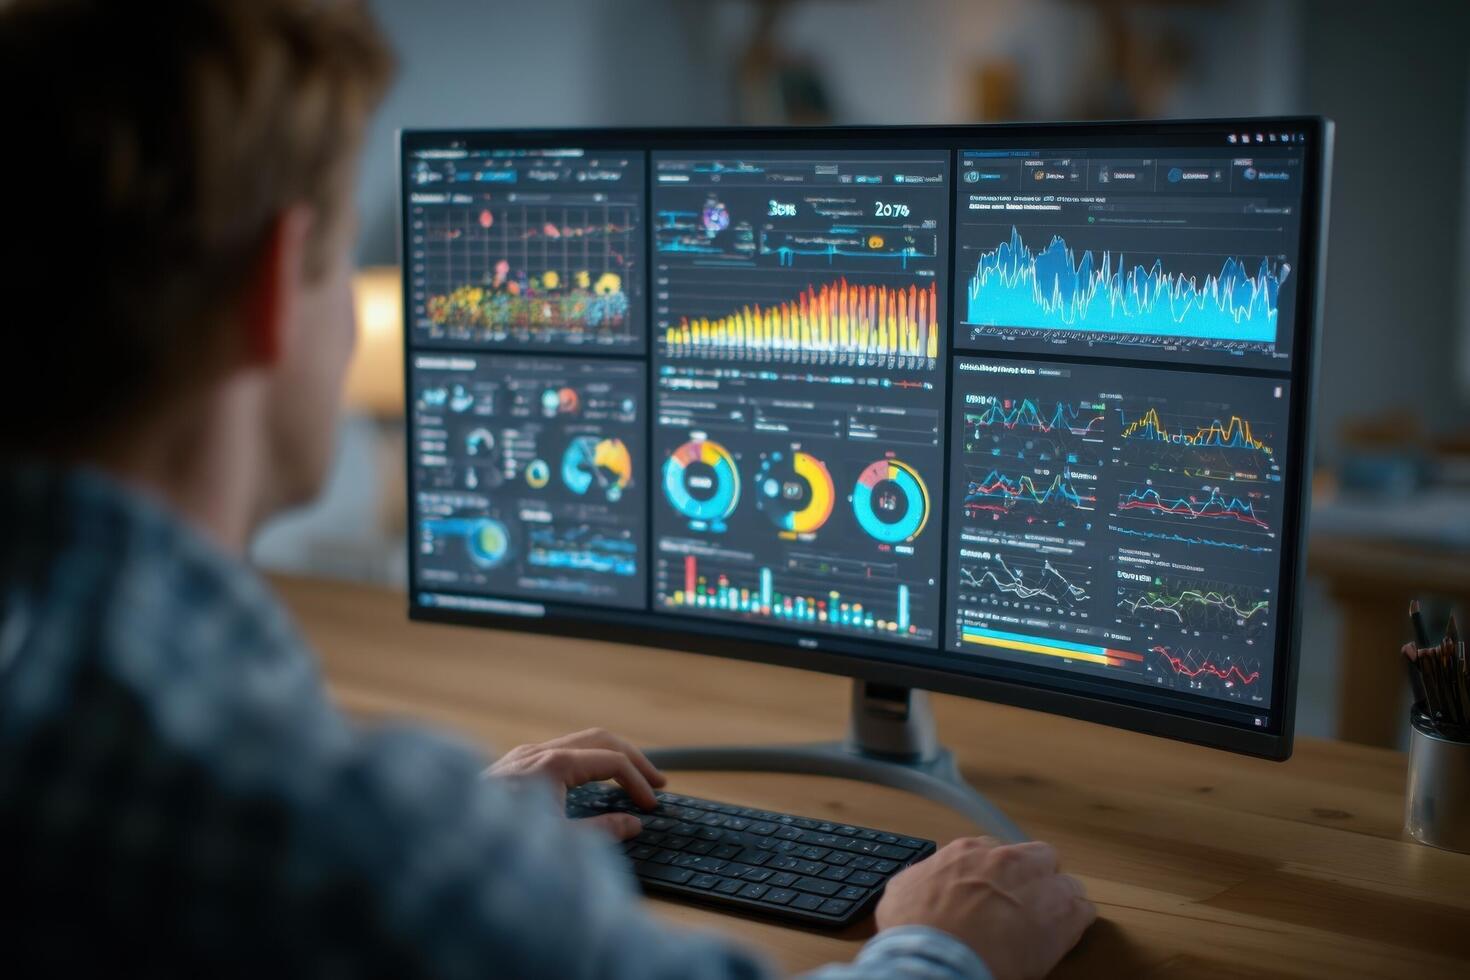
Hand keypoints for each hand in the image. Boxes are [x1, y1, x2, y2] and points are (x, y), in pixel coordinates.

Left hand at [486, 728, 665, 840]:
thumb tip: (632, 824)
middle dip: (634, 758)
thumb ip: (600, 833)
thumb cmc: (493, 845)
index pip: (613, 762)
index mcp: (553, 765)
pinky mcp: (512, 765)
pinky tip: (590, 781)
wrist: (439, 838)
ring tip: (632, 777)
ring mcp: (523, 755)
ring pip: (579, 741)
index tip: (651, 807)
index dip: (639, 783)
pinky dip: (586, 760)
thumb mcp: (556, 844)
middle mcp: (538, 752)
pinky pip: (559, 750)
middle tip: (658, 781)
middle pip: (601, 739)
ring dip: (610, 756)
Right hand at [875, 837, 1094, 979]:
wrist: (937, 959)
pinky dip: (1076, 922)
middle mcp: (1006, 860)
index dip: (994, 878)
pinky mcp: (1062, 915)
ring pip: (1064, 881)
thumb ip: (923, 879)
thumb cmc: (914, 931)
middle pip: (1035, 857)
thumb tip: (925, 884)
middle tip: (1021, 907)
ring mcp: (1037, 885)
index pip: (993, 853)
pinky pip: (1083, 909)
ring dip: (1056, 899)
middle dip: (1032, 878)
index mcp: (968, 852)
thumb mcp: (902, 893)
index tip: (990, 895)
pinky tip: (1062, 936)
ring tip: (1045, 925)